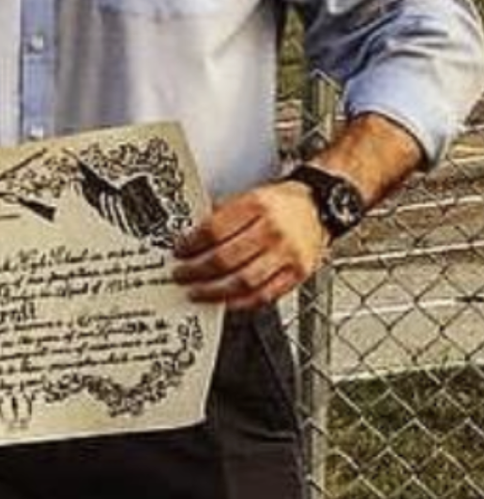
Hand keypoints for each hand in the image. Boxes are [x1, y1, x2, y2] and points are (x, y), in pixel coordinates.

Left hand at [172, 183, 324, 310]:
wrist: (319, 206)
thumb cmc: (280, 204)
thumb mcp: (247, 197)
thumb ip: (220, 216)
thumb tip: (189, 239)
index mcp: (258, 206)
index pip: (215, 230)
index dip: (191, 245)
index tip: (178, 252)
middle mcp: (274, 230)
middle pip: (226, 258)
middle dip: (197, 271)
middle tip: (181, 275)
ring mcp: (289, 254)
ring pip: (244, 281)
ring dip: (214, 291)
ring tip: (196, 292)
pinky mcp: (298, 273)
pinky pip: (265, 295)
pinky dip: (240, 302)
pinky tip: (224, 301)